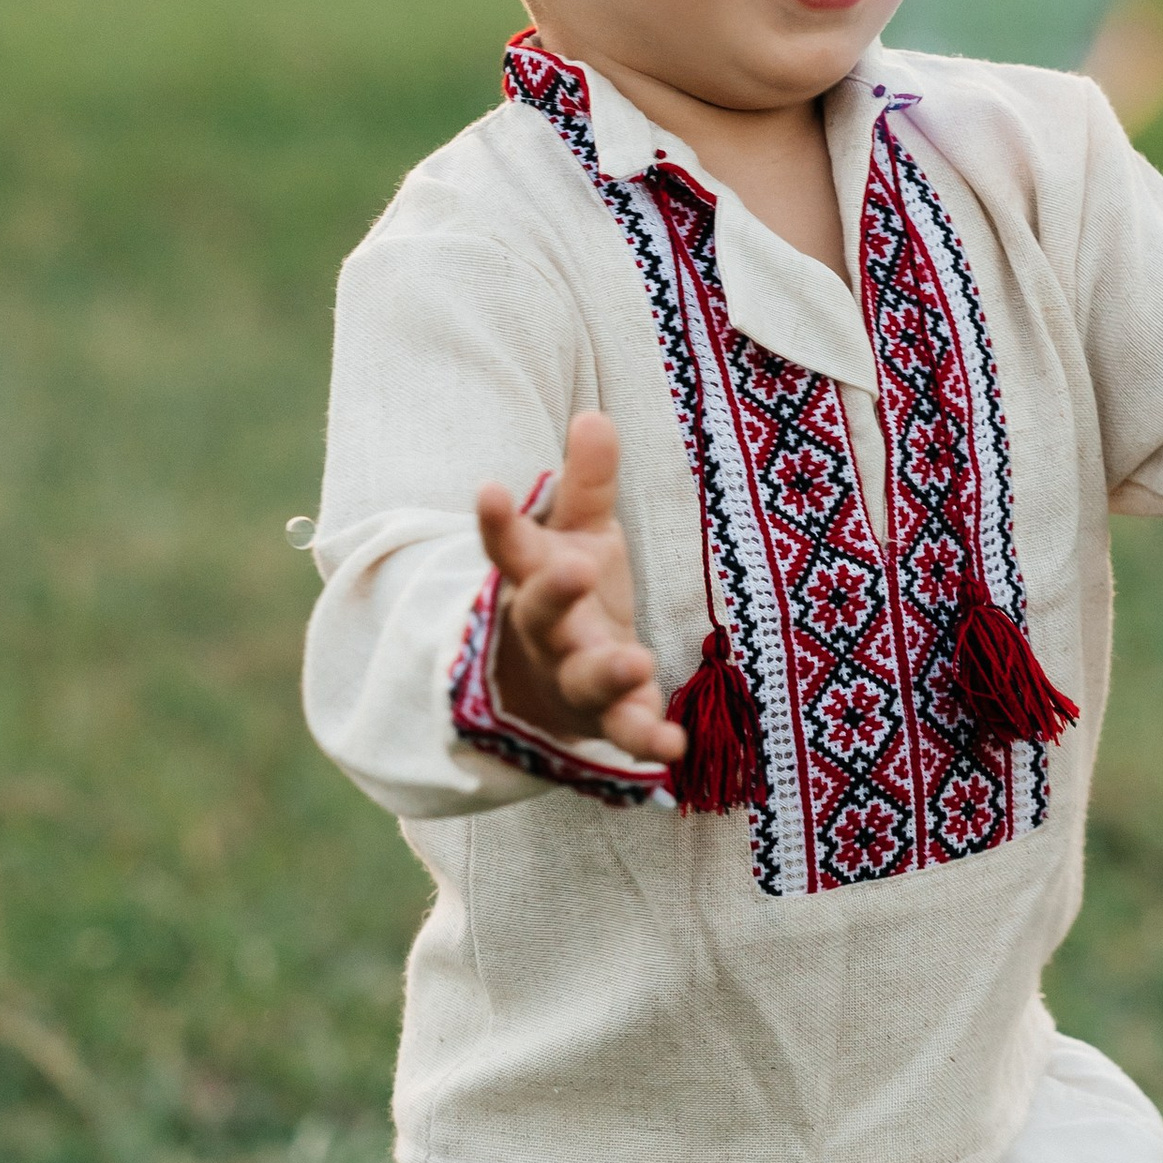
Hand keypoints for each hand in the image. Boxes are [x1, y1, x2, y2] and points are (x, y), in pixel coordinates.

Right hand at [476, 412, 685, 767]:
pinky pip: (624, 731)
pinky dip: (645, 739)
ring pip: (583, 678)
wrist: (551, 685)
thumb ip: (586, 484)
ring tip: (636, 660)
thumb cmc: (570, 593)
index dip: (498, 521)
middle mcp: (547, 630)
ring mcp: (573, 677)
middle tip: (574, 568)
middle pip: (541, 613)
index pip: (509, 546)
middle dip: (554, 593)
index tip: (490, 489)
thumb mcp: (579, 533)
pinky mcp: (605, 719)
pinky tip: (672, 746)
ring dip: (607, 672)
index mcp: (534, 576)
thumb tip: (593, 416)